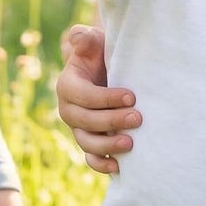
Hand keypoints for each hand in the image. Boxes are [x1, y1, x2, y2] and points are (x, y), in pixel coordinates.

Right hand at [57, 24, 138, 173]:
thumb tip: (78, 38)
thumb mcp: (93, 41)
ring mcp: (78, 128)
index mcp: (67, 86)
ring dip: (108, 146)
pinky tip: (119, 167)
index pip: (84, 95)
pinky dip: (101, 165)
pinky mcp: (89, 141)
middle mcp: (69, 109)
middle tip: (138, 118)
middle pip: (86, 121)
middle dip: (112, 121)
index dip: (106, 98)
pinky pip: (90, 158)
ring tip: (131, 143)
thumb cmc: (101, 53)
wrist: (108, 69)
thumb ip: (84, 38)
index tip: (131, 96)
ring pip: (87, 142)